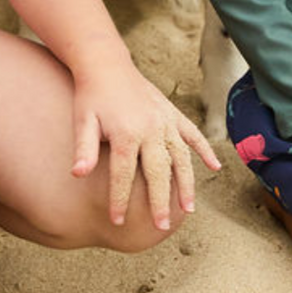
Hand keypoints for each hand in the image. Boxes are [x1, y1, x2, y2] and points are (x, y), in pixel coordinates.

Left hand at [70, 65, 220, 229]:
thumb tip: (77, 174)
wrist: (107, 65)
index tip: (118, 222)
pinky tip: (214, 167)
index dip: (120, 198)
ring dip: (186, 183)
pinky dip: (204, 150)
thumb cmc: (91, 96)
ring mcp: (165, 120)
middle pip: (158, 171)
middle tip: (162, 227)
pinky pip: (192, 134)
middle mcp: (151, 127)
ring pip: (180, 157)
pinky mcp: (172, 113)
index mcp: (126, 132)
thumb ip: (84, 148)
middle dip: (159, 200)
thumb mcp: (82, 121)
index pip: (124, 173)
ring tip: (188, 209)